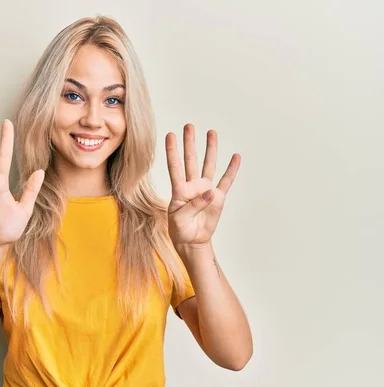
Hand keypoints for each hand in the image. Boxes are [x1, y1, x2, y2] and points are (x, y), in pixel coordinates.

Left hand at [165, 124, 239, 248]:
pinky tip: (235, 157)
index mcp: (179, 190)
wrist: (192, 241)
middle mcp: (192, 186)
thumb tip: (210, 192)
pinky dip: (231, 169)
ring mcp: (205, 190)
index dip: (172, 151)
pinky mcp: (218, 198)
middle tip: (189, 126)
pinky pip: (226, 181)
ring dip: (210, 149)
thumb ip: (193, 205)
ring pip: (208, 165)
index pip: (175, 167)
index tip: (170, 135)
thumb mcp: (180, 219)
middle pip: (191, 160)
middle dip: (189, 143)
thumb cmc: (180, 229)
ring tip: (211, 132)